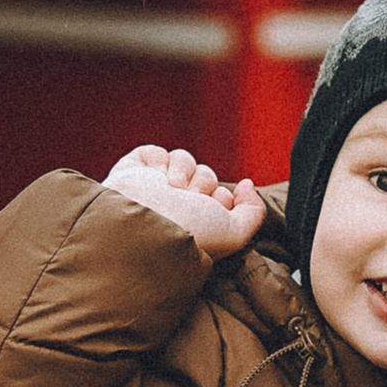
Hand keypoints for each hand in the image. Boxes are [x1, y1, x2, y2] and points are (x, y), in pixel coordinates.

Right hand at [104, 143, 267, 257]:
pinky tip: (157, 175)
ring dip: (185, 171)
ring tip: (174, 189)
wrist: (144, 224)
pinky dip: (160, 159)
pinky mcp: (133, 172)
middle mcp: (175, 206)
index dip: (222, 199)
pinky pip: (156, 153)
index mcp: (196, 223)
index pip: (220, 196)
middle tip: (192, 200)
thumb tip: (247, 185)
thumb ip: (253, 212)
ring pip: (185, 161)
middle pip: (205, 176)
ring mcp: (152, 188)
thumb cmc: (189, 233)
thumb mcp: (233, 232)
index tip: (214, 209)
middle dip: (204, 184)